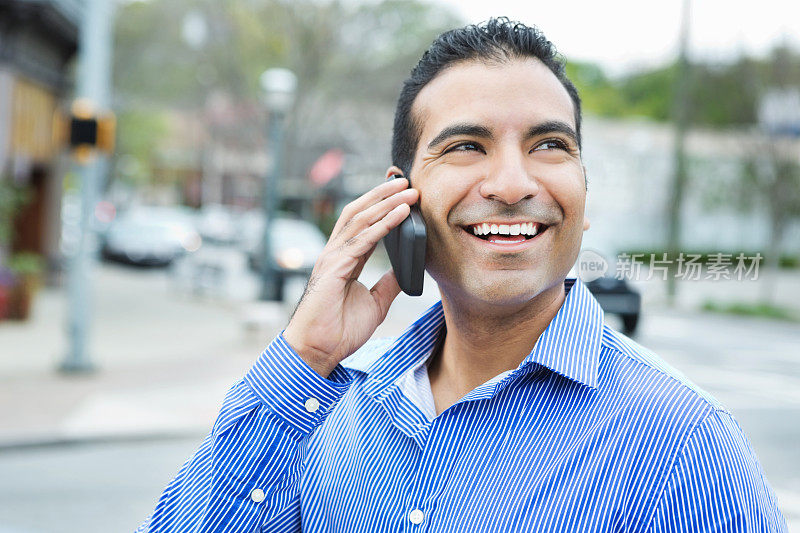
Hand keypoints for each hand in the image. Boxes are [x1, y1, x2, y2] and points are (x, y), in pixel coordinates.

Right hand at [283, 177, 418, 377]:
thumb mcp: (376, 303)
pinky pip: (363, 239)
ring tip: (407, 190)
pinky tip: (400, 214)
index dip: (381, 205)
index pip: (363, 224)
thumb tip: (407, 271)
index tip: (401, 192)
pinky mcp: (335, 267)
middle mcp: (336, 252)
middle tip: (405, 181)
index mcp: (344, 259)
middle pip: (359, 212)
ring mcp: (333, 258)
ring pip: (360, 219)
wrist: (318, 351)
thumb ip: (388, 283)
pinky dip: (384, 224)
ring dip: (386, 202)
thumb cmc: (339, 331)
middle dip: (382, 194)